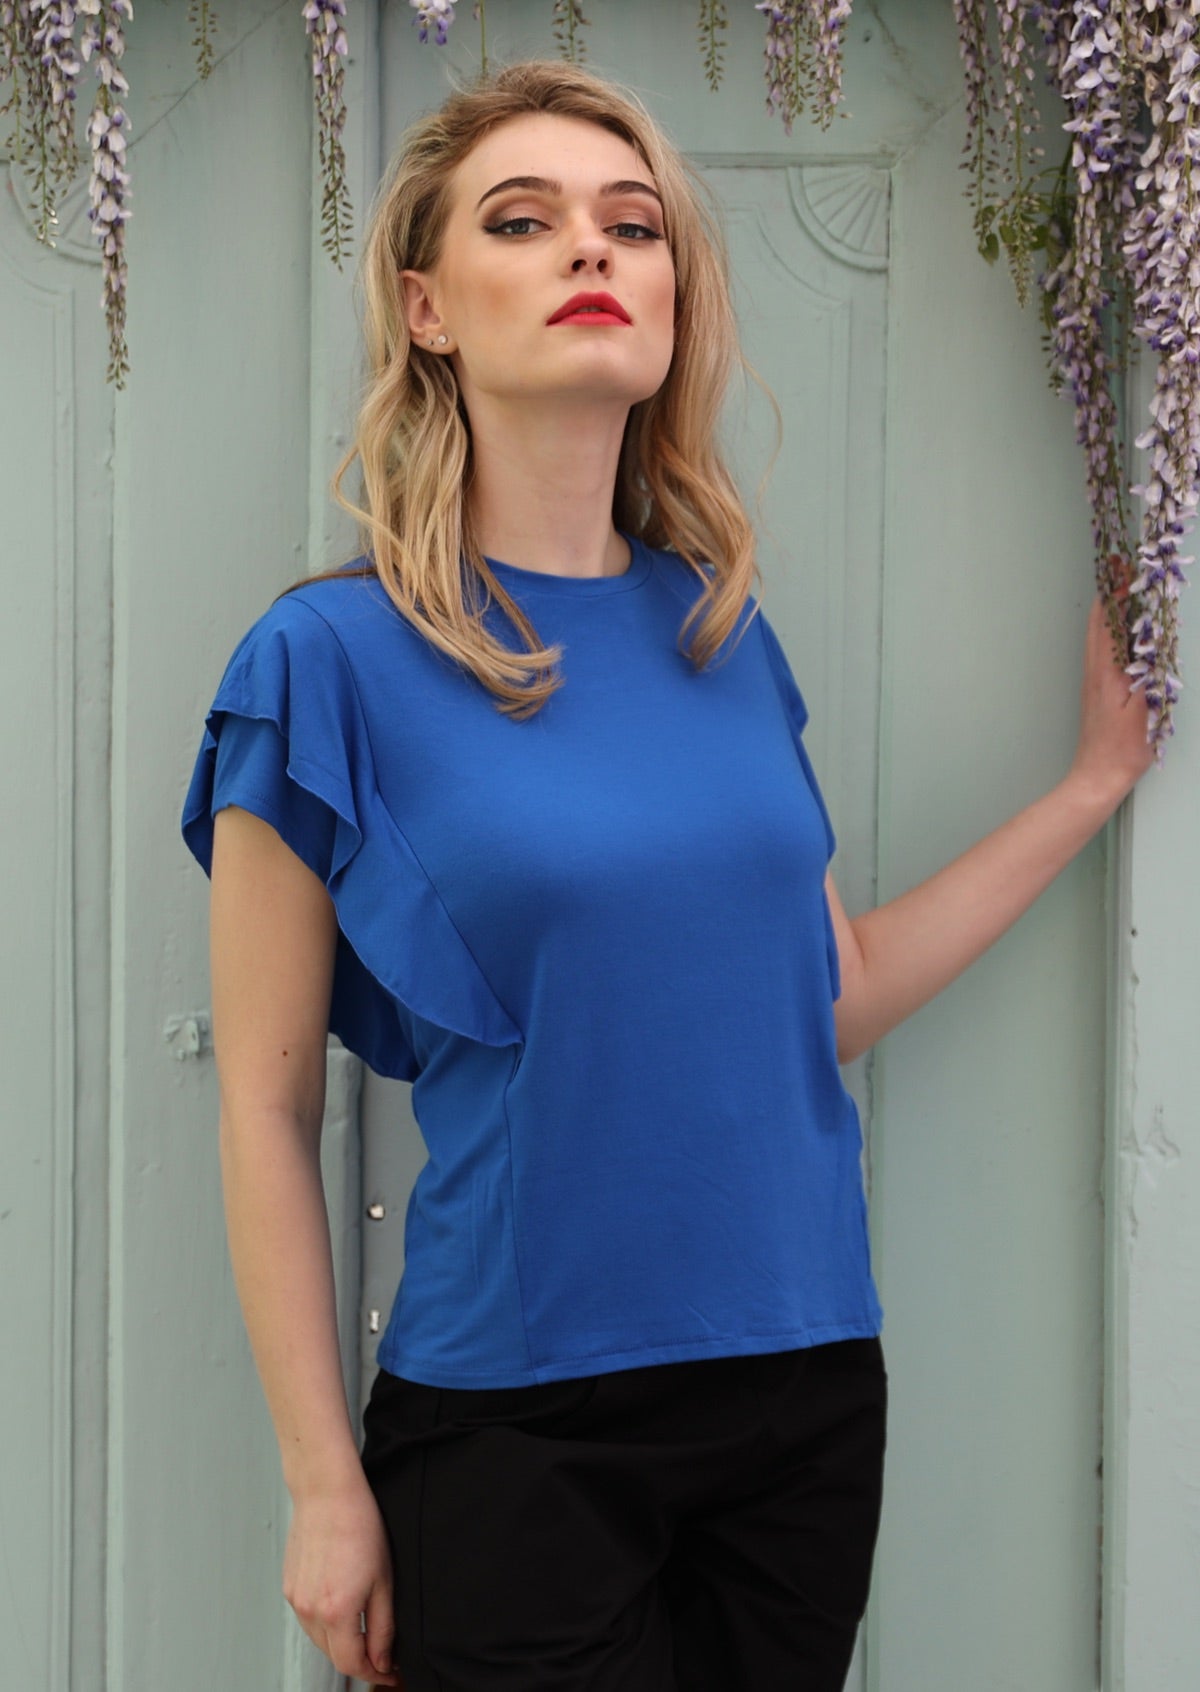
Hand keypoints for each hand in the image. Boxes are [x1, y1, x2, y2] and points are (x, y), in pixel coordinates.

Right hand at [282, 1475, 404, 1687]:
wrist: (327, 1492)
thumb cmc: (360, 1526)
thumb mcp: (384, 1580)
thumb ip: (383, 1627)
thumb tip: (383, 1660)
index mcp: (337, 1612)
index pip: (352, 1664)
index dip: (374, 1674)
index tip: (391, 1673)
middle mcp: (310, 1611)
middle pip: (334, 1656)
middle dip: (360, 1660)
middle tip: (384, 1655)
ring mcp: (295, 1600)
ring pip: (320, 1640)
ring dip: (342, 1643)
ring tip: (365, 1630)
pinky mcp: (288, 1587)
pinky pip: (308, 1619)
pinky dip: (325, 1623)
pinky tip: (341, 1606)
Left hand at [1069, 571, 1155, 808]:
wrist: (1098, 777)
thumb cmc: (1121, 750)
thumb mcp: (1143, 710)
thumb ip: (1147, 675)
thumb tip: (1151, 643)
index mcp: (1106, 672)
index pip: (1109, 623)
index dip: (1116, 594)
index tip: (1124, 570)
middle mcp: (1095, 672)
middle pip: (1098, 624)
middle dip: (1109, 594)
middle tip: (1120, 571)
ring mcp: (1093, 682)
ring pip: (1098, 637)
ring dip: (1109, 611)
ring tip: (1121, 592)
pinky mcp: (1097, 693)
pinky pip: (1102, 651)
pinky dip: (1110, 632)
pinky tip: (1119, 634)